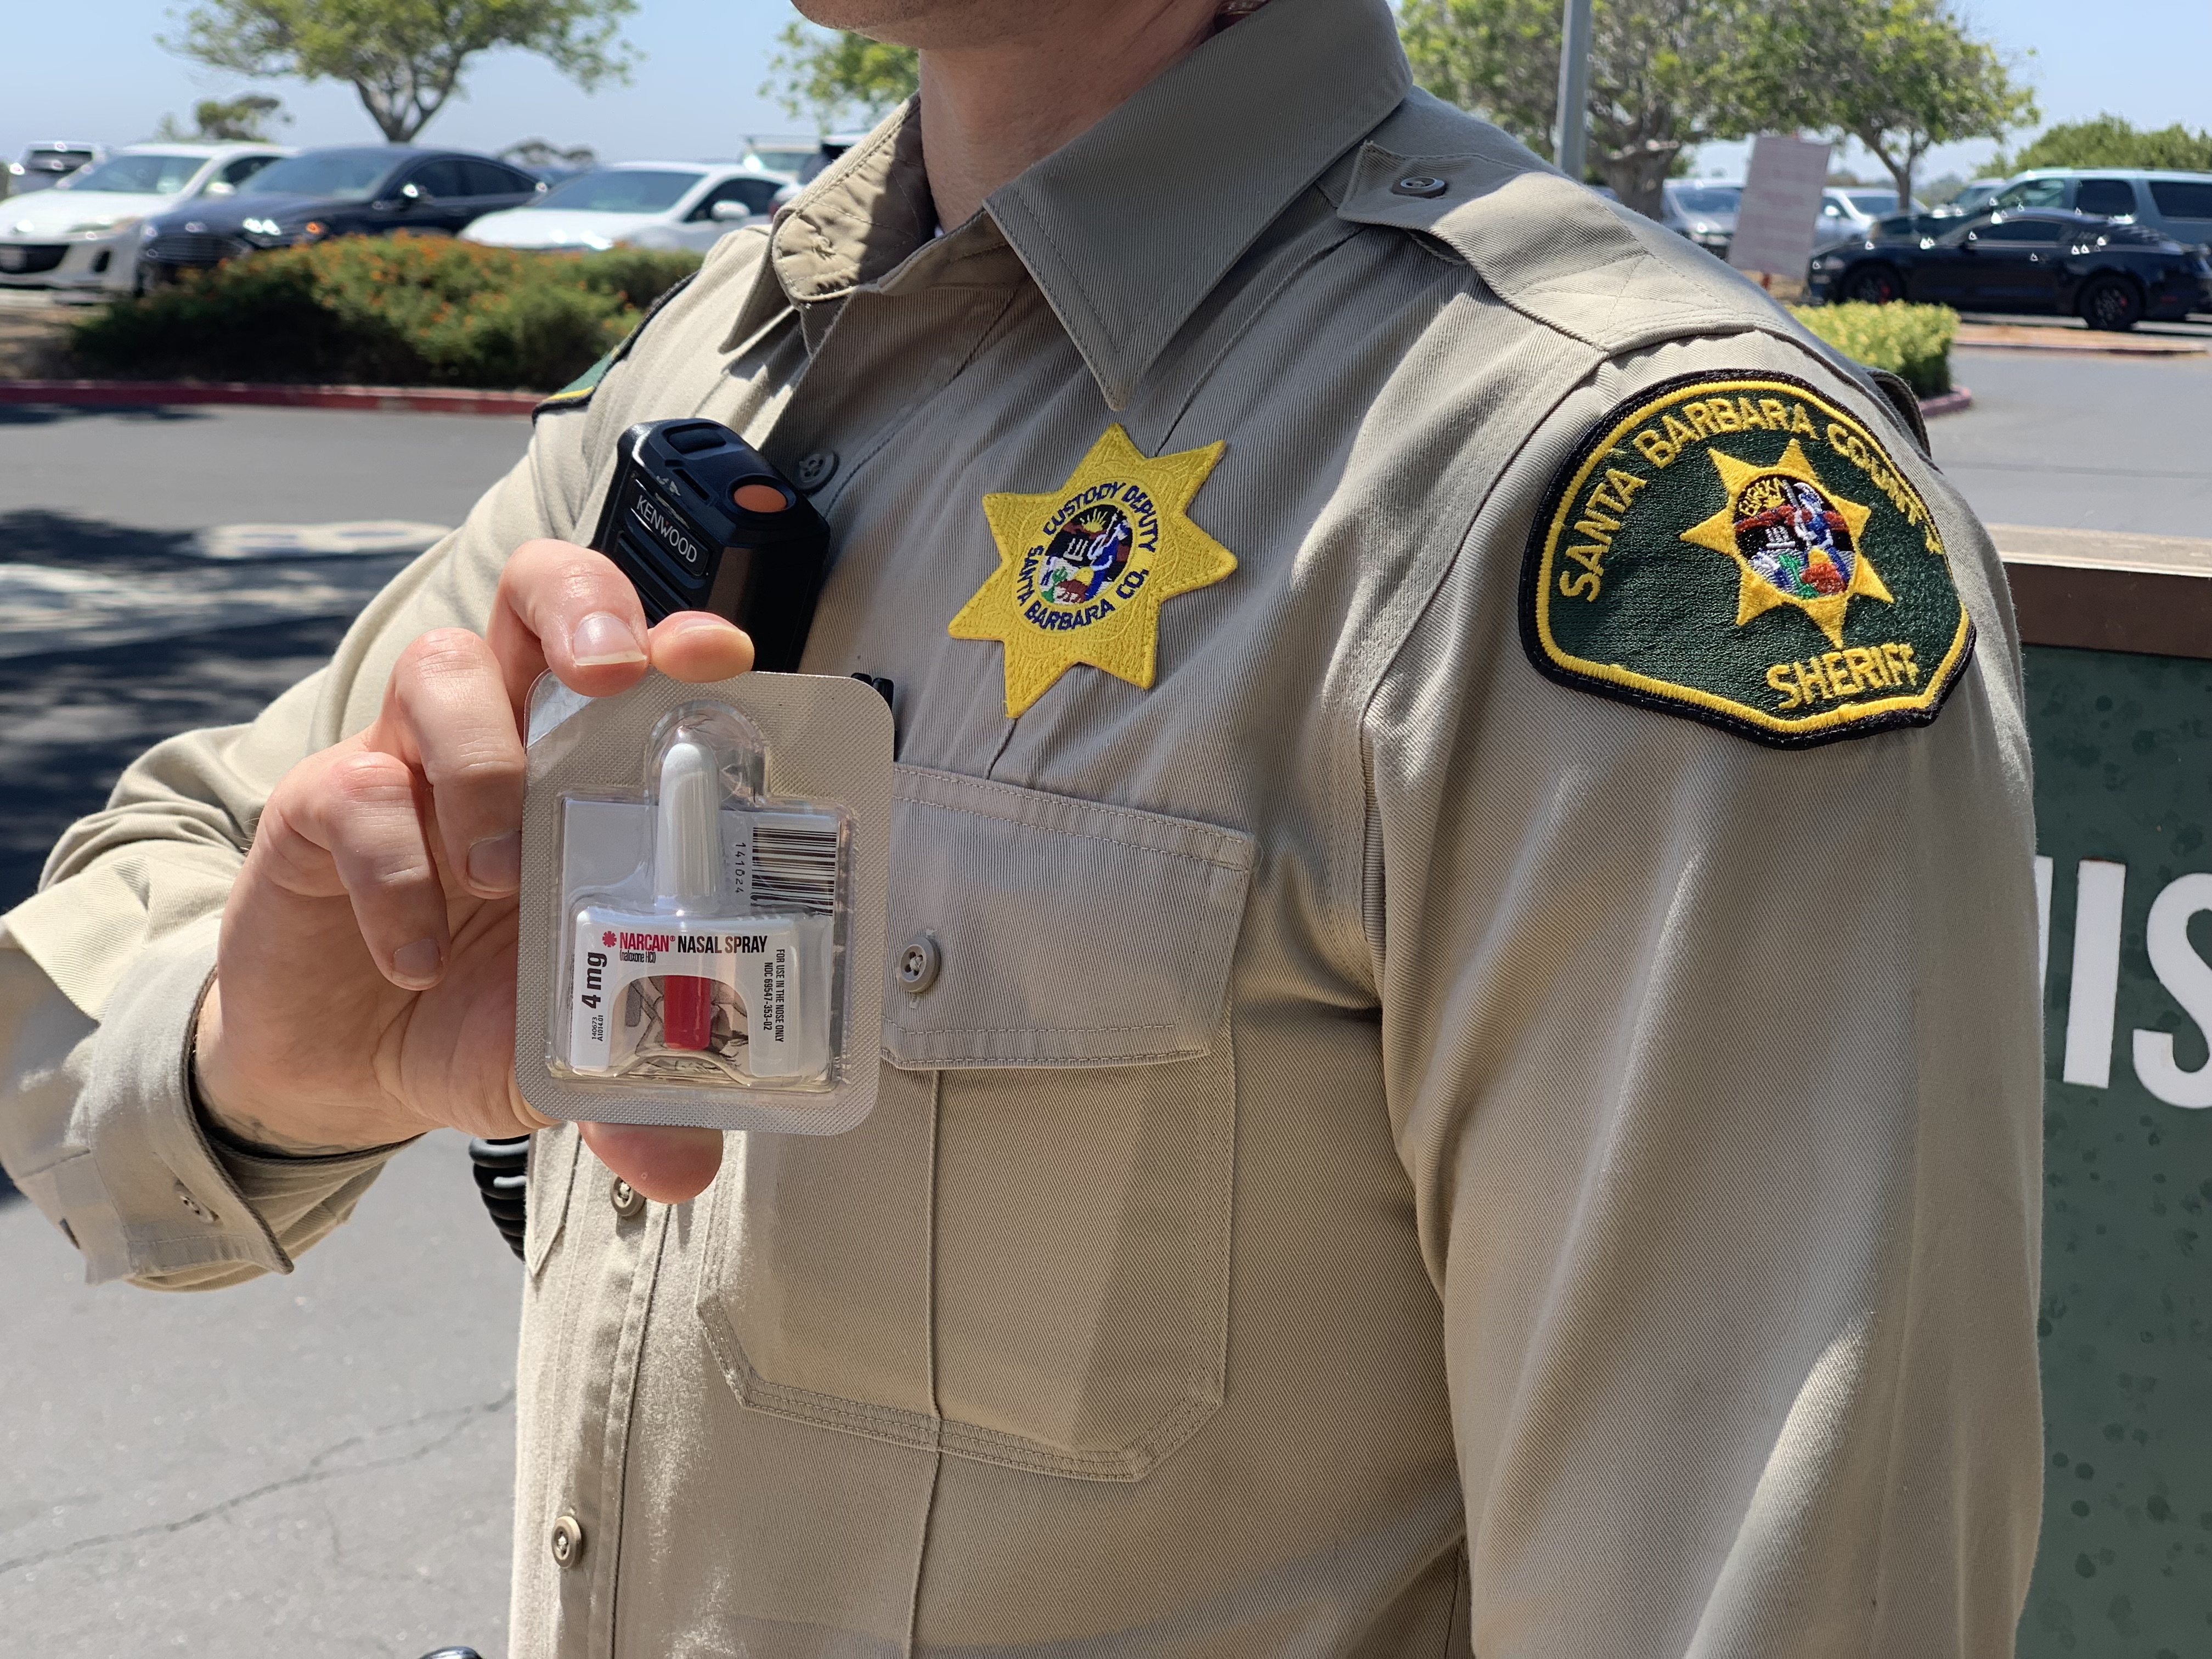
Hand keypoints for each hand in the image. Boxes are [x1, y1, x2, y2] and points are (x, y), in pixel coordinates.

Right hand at [192, 540, 750, 1202]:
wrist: (342, 1065)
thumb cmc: (476, 1014)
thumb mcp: (563, 1052)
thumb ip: (630, 1092)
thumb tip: (688, 1167)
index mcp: (586, 768)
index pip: (637, 658)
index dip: (677, 633)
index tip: (720, 657)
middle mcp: (504, 736)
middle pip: (538, 593)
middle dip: (583, 609)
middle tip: (610, 678)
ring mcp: (407, 759)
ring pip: (441, 668)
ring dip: (485, 766)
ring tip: (500, 879)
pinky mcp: (320, 806)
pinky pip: (358, 794)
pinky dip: (396, 875)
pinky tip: (417, 956)